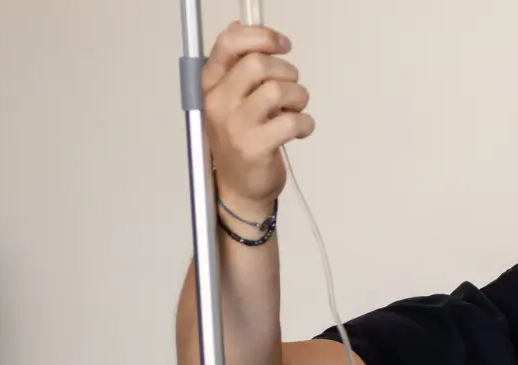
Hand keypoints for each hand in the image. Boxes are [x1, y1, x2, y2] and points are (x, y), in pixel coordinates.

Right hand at [201, 22, 313, 207]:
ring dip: (299, 98)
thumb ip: (238, 63)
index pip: (230, 43)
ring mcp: (235, 125)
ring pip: (278, 91)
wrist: (239, 185)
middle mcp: (218, 101)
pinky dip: (306, 124)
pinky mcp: (254, 147)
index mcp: (211, 83)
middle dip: (286, 72)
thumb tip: (243, 27)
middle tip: (290, 90)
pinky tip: (299, 130)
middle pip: (258, 64)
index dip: (262, 37)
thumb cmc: (241, 136)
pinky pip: (293, 122)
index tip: (283, 45)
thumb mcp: (233, 96)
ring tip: (295, 111)